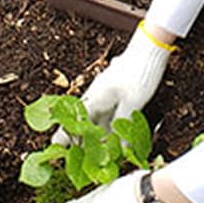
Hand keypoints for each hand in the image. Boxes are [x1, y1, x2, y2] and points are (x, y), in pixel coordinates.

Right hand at [53, 24, 170, 145]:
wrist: (149, 48)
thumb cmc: (139, 73)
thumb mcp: (133, 102)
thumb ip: (123, 124)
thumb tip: (120, 147)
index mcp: (96, 97)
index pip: (75, 120)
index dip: (65, 133)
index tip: (54, 145)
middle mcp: (97, 94)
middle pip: (84, 120)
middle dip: (79, 137)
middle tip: (75, 154)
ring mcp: (107, 92)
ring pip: (98, 117)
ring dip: (97, 133)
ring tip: (96, 151)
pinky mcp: (117, 90)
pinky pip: (109, 112)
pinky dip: (109, 125)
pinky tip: (115, 135)